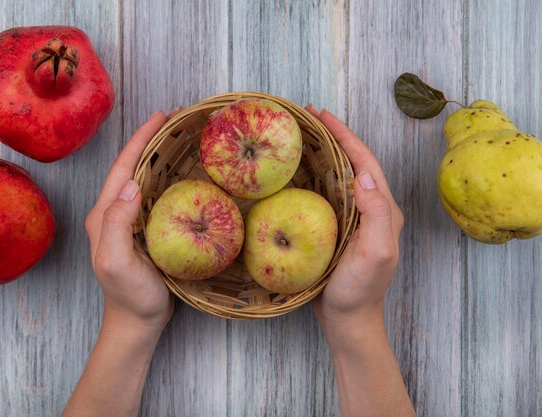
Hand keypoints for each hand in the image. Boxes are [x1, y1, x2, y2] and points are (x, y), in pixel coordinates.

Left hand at [85, 110, 178, 329]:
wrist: (138, 321)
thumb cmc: (131, 295)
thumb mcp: (118, 262)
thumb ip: (117, 223)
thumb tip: (131, 184)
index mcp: (105, 214)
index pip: (123, 168)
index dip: (140, 140)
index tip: (160, 117)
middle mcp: (114, 212)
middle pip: (131, 166)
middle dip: (150, 140)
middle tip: (175, 120)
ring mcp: (129, 220)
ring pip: (142, 177)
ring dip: (158, 155)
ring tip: (179, 137)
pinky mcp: (144, 229)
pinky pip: (154, 194)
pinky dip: (166, 176)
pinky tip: (182, 173)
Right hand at [306, 106, 404, 328]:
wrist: (348, 321)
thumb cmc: (360, 290)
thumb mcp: (376, 253)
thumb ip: (377, 214)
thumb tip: (365, 174)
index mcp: (383, 208)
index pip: (365, 162)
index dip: (345, 136)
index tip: (322, 115)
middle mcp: (370, 208)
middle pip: (352, 162)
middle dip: (332, 137)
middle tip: (306, 117)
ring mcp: (352, 218)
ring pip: (338, 175)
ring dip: (321, 153)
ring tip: (298, 136)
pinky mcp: (336, 228)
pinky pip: (325, 193)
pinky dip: (312, 176)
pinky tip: (294, 173)